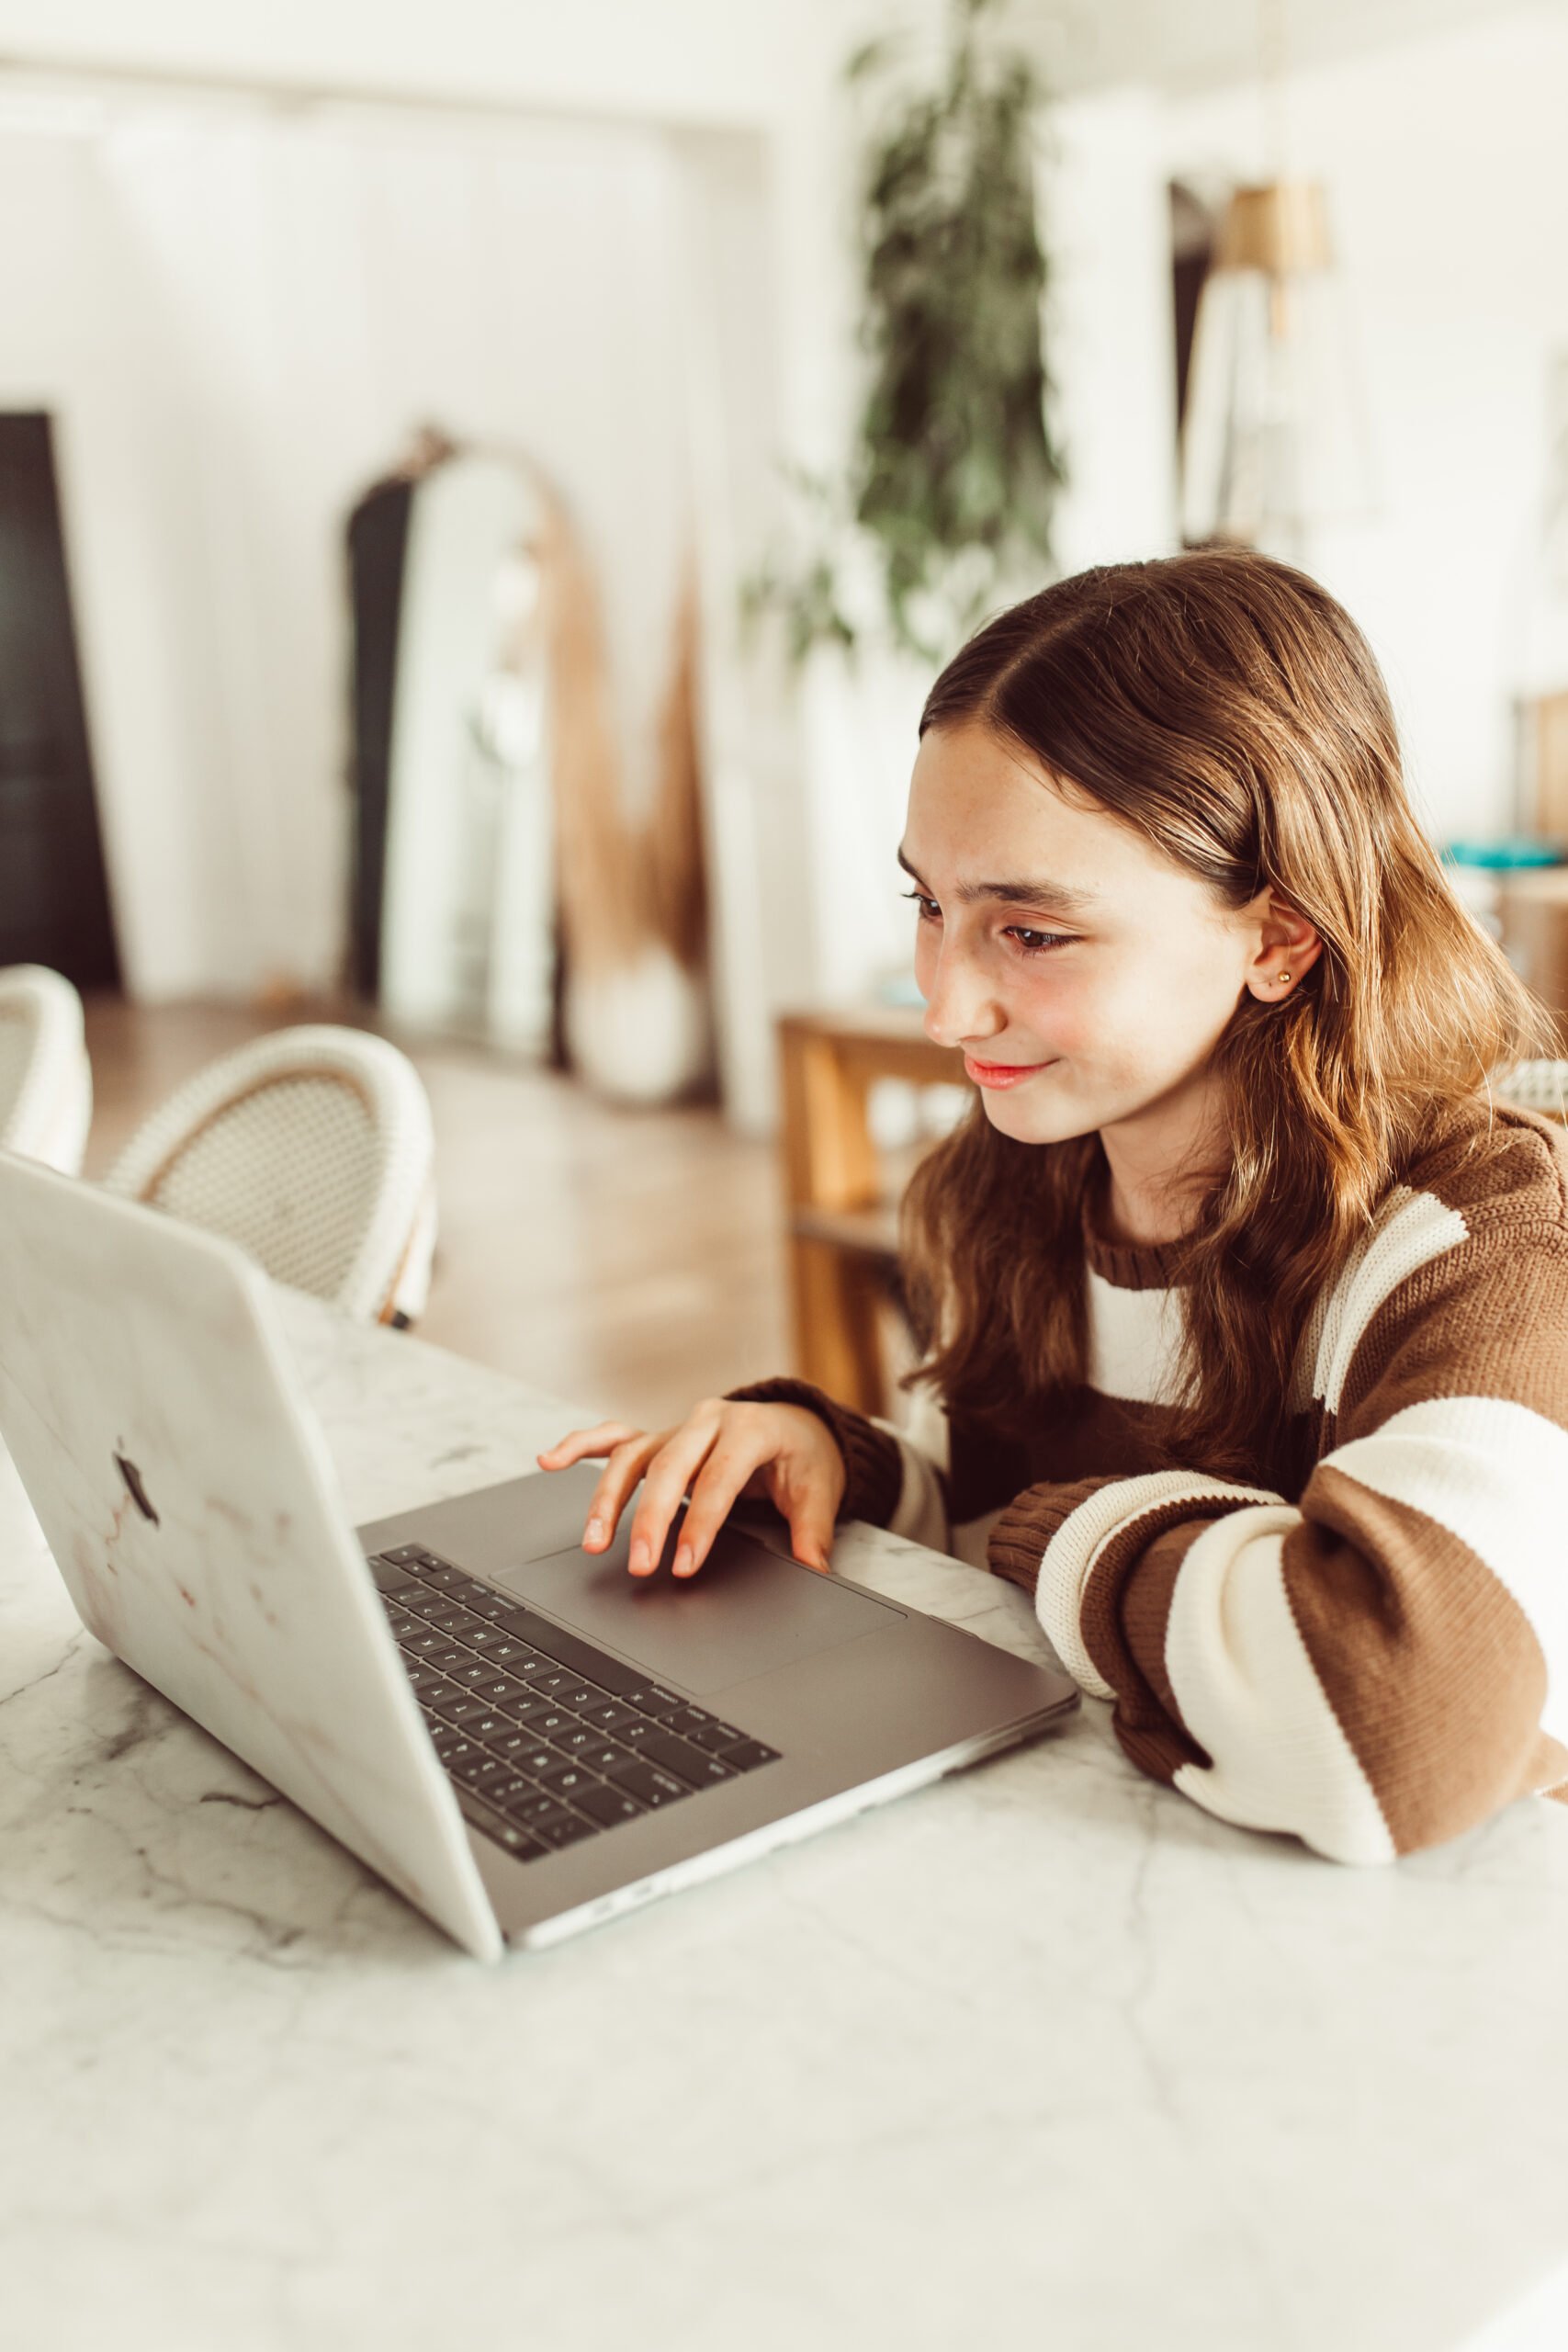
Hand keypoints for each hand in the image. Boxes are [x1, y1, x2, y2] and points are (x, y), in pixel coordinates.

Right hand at [535, 1399, 845, 1578]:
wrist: (796, 1422)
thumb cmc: (803, 1455)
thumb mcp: (820, 1489)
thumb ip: (813, 1531)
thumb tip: (814, 1569)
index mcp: (750, 1430)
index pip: (718, 1480)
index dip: (700, 1524)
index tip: (685, 1564)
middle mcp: (708, 1422)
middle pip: (669, 1468)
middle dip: (650, 1519)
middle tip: (640, 1565)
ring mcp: (679, 1427)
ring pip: (633, 1456)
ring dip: (608, 1498)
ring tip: (593, 1542)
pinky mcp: (660, 1437)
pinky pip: (614, 1437)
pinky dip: (580, 1446)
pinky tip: (550, 1461)